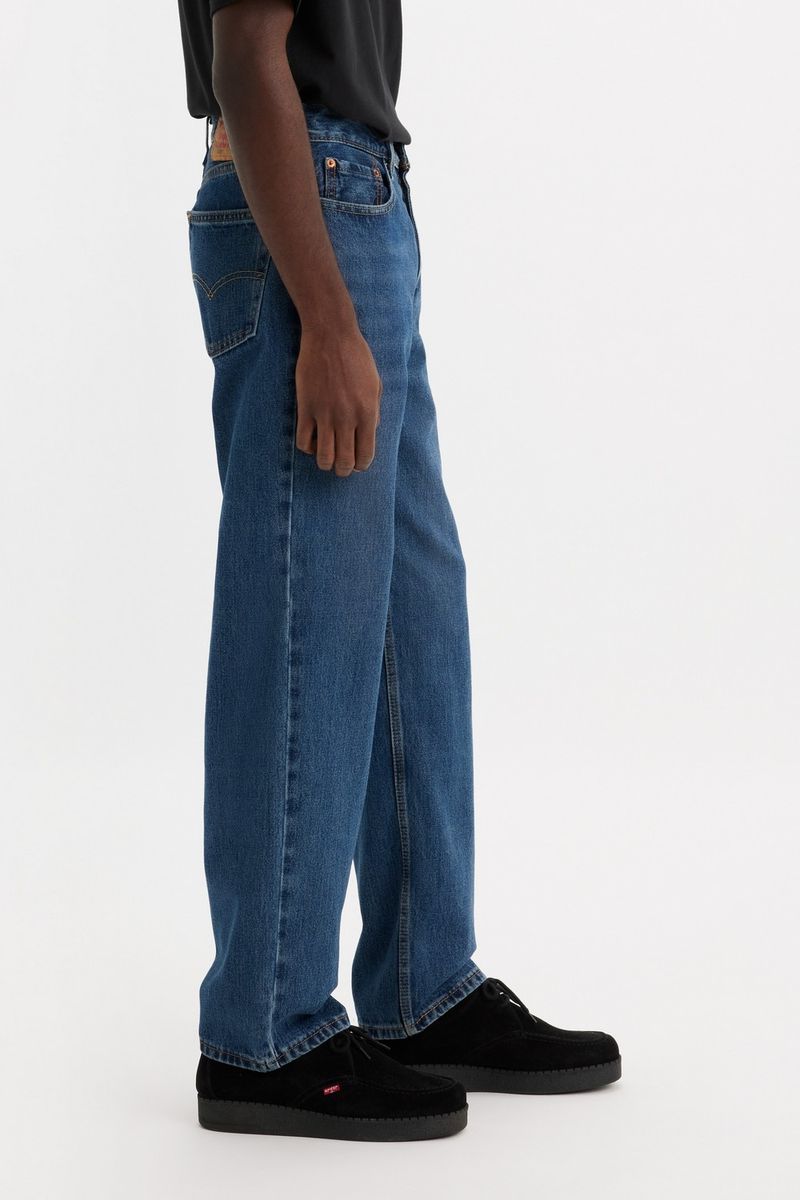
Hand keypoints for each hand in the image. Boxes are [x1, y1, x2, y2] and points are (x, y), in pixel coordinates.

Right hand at [295, 323, 381, 475]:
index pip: (365, 455)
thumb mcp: (375, 385)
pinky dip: (308, 448)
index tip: (357, 463)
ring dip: (325, 463)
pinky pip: (303, 442)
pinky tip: (312, 440)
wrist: (330, 335)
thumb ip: (374, 412)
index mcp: (368, 413)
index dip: (361, 465)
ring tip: (326, 458)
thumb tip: (370, 433)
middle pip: (344, 462)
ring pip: (323, 457)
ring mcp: (324, 414)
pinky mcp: (305, 408)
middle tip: (342, 467)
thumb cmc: (357, 357)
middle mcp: (347, 418)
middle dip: (344, 470)